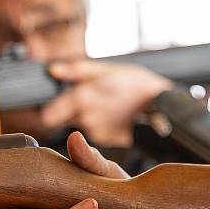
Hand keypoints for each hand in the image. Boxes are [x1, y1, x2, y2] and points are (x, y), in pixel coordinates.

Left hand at [40, 60, 172, 146]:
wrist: (161, 107)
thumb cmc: (136, 85)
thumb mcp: (107, 69)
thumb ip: (77, 70)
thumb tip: (53, 70)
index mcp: (82, 98)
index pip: (48, 115)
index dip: (48, 108)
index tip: (53, 102)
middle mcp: (86, 119)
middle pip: (61, 119)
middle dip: (66, 110)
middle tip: (83, 98)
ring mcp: (96, 132)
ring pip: (77, 124)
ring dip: (84, 115)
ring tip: (103, 103)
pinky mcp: (105, 139)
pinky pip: (92, 130)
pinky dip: (97, 123)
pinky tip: (111, 114)